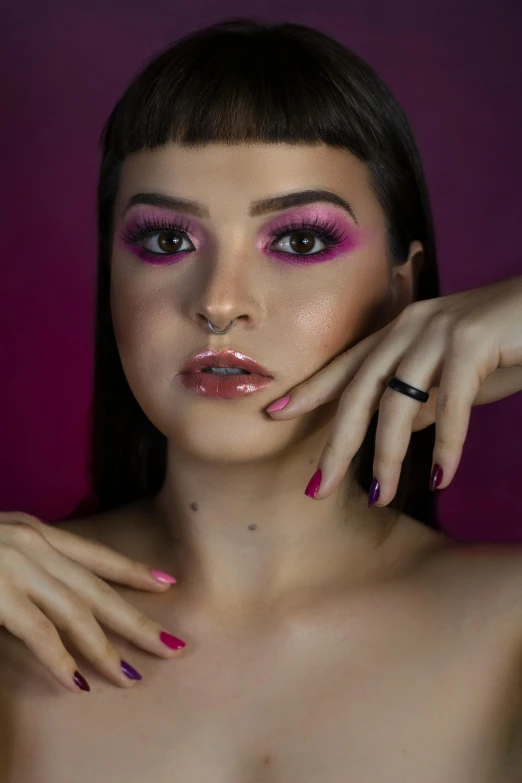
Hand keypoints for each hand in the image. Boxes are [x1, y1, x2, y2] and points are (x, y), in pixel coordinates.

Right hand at [0, 511, 183, 693]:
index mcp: (37, 532)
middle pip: (98, 588)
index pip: (96, 554)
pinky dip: (60, 660)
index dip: (133, 571)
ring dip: (105, 650)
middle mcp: (35, 546)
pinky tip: (78, 684)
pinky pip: (38, 632)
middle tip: (172, 646)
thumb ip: (27, 562)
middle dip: (137, 620)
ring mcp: (18, 568)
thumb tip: (47, 587)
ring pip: (76, 612)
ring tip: (130, 678)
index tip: (167, 583)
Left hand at [266, 274, 521, 504]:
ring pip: (397, 403)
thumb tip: (401, 430)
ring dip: (388, 456)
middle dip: (337, 443)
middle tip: (318, 487)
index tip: (274, 414)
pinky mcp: (472, 341)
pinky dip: (447, 445)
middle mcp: (409, 326)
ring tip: (383, 496)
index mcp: (400, 331)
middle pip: (359, 391)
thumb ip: (426, 400)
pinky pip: (452, 405)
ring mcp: (438, 332)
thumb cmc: (509, 342)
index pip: (347, 365)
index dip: (310, 390)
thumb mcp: (458, 377)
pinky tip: (442, 477)